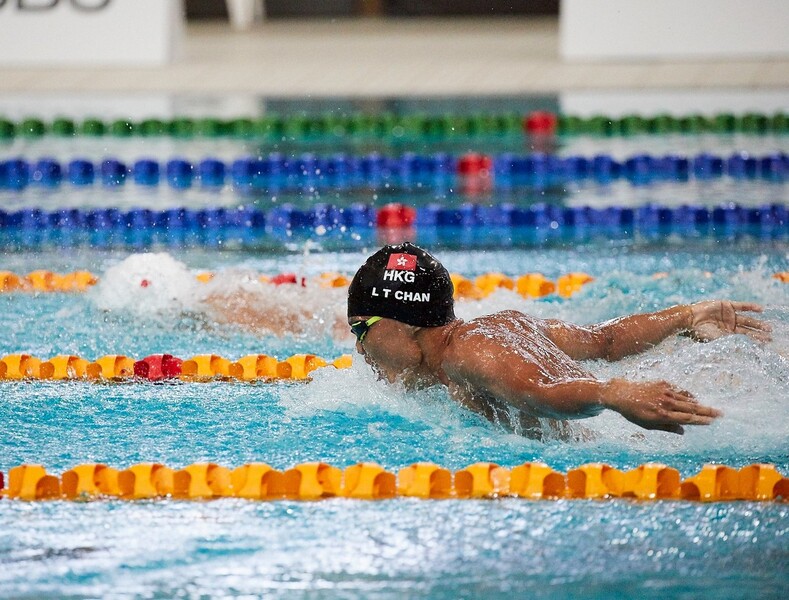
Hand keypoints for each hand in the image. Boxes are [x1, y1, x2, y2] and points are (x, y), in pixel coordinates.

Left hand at [602, 379, 720, 434]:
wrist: (621, 394)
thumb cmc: (634, 412)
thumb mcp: (648, 425)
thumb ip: (667, 428)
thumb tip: (684, 431)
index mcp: (662, 415)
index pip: (686, 418)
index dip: (700, 420)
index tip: (712, 421)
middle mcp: (665, 403)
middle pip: (691, 408)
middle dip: (707, 411)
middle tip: (721, 414)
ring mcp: (664, 392)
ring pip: (686, 399)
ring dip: (700, 404)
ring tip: (711, 409)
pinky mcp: (663, 383)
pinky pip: (679, 390)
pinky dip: (687, 395)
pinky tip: (693, 400)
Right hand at [688, 301, 771, 342]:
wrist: (690, 319)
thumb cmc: (701, 332)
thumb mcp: (717, 339)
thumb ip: (730, 341)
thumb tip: (745, 348)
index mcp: (727, 334)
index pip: (744, 337)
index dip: (755, 340)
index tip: (766, 343)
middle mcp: (729, 325)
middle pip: (748, 329)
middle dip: (759, 332)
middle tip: (770, 336)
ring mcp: (729, 315)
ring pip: (747, 319)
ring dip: (758, 323)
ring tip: (768, 327)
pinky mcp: (727, 305)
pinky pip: (742, 306)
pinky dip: (751, 307)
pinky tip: (761, 310)